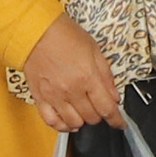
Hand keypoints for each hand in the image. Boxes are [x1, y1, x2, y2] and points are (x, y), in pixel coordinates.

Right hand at [19, 14, 123, 131]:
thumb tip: (114, 96)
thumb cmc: (64, 35)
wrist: (35, 30)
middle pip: (92, 117)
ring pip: (73, 123)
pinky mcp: (40, 97)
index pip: (107, 108)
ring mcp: (54, 95)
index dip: (116, 120)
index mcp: (87, 77)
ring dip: (82, 121)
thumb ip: (106, 75)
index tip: (120, 123)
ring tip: (83, 112)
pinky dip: (62, 125)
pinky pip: (51, 121)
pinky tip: (67, 121)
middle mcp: (71, 90)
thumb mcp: (94, 50)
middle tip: (99, 107)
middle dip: (99, 115)